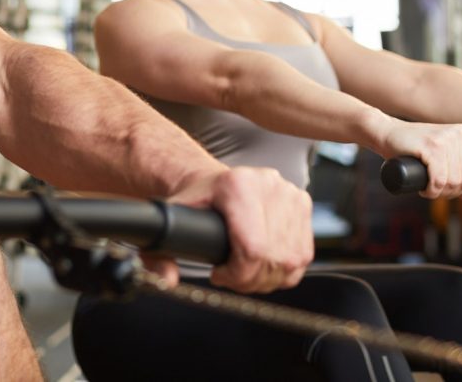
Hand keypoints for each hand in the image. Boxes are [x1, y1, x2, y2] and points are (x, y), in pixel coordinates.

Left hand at [169, 166, 312, 293]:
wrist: (214, 182)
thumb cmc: (195, 202)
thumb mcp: (170, 223)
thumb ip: (158, 255)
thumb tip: (166, 280)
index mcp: (237, 185)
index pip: (253, 248)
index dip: (237, 275)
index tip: (219, 275)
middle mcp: (269, 184)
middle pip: (272, 259)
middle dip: (249, 280)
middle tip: (230, 277)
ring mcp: (290, 193)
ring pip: (290, 260)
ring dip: (267, 278)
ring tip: (244, 271)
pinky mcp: (303, 203)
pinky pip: (302, 255)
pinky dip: (284, 270)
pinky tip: (262, 265)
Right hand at [379, 119, 461, 199]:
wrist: (387, 133)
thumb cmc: (413, 146)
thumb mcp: (440, 156)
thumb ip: (456, 171)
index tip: (449, 189)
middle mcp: (460, 134)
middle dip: (452, 192)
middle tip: (436, 191)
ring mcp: (446, 138)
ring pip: (454, 182)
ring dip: (440, 193)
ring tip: (429, 188)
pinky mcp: (432, 146)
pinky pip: (439, 180)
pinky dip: (431, 191)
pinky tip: (424, 189)